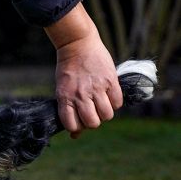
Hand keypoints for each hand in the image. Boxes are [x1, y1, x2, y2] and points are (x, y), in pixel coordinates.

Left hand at [45, 4, 121, 138]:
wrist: (77, 44)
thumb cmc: (68, 70)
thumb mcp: (62, 89)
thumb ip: (68, 110)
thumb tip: (75, 135)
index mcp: (65, 97)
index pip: (73, 125)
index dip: (78, 127)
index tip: (79, 120)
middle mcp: (80, 95)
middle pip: (92, 123)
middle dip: (93, 122)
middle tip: (92, 112)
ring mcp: (96, 88)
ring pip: (107, 115)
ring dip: (105, 113)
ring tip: (101, 103)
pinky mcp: (110, 80)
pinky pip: (117, 103)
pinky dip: (115, 103)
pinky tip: (109, 95)